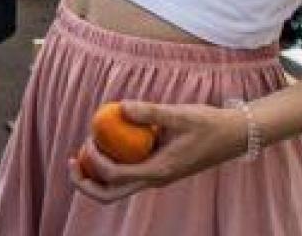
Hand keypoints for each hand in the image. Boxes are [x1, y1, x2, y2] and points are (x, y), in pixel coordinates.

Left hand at [70, 100, 249, 202]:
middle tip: (68, 161)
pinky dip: (108, 165)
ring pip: (115, 188)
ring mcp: (154, 177)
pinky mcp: (155, 170)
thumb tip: (121, 106)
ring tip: (79, 152)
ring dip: (93, 175)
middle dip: (84, 184)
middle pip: (109, 195)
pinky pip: (125, 174)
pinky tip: (100, 142)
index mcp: (158, 172)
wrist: (233, 135)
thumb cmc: (208, 124)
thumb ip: (151, 112)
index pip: (114, 176)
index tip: (88, 137)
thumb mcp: (180, 114)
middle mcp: (154, 180)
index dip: (93, 160)